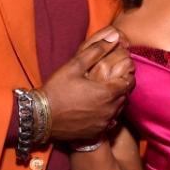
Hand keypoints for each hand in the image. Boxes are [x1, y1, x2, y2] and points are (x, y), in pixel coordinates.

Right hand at [43, 27, 133, 141]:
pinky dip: (106, 114)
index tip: (119, 70)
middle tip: (110, 80)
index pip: (129, 82)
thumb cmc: (57, 89)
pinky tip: (94, 108)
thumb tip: (115, 37)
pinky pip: (108, 121)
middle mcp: (109, 110)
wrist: (40, 117)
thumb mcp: (74, 65)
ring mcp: (103, 123)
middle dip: (120, 87)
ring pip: (118, 109)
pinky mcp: (96, 132)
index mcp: (107, 93)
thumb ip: (97, 50)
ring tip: (102, 93)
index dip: (126, 74)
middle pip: (125, 96)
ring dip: (114, 101)